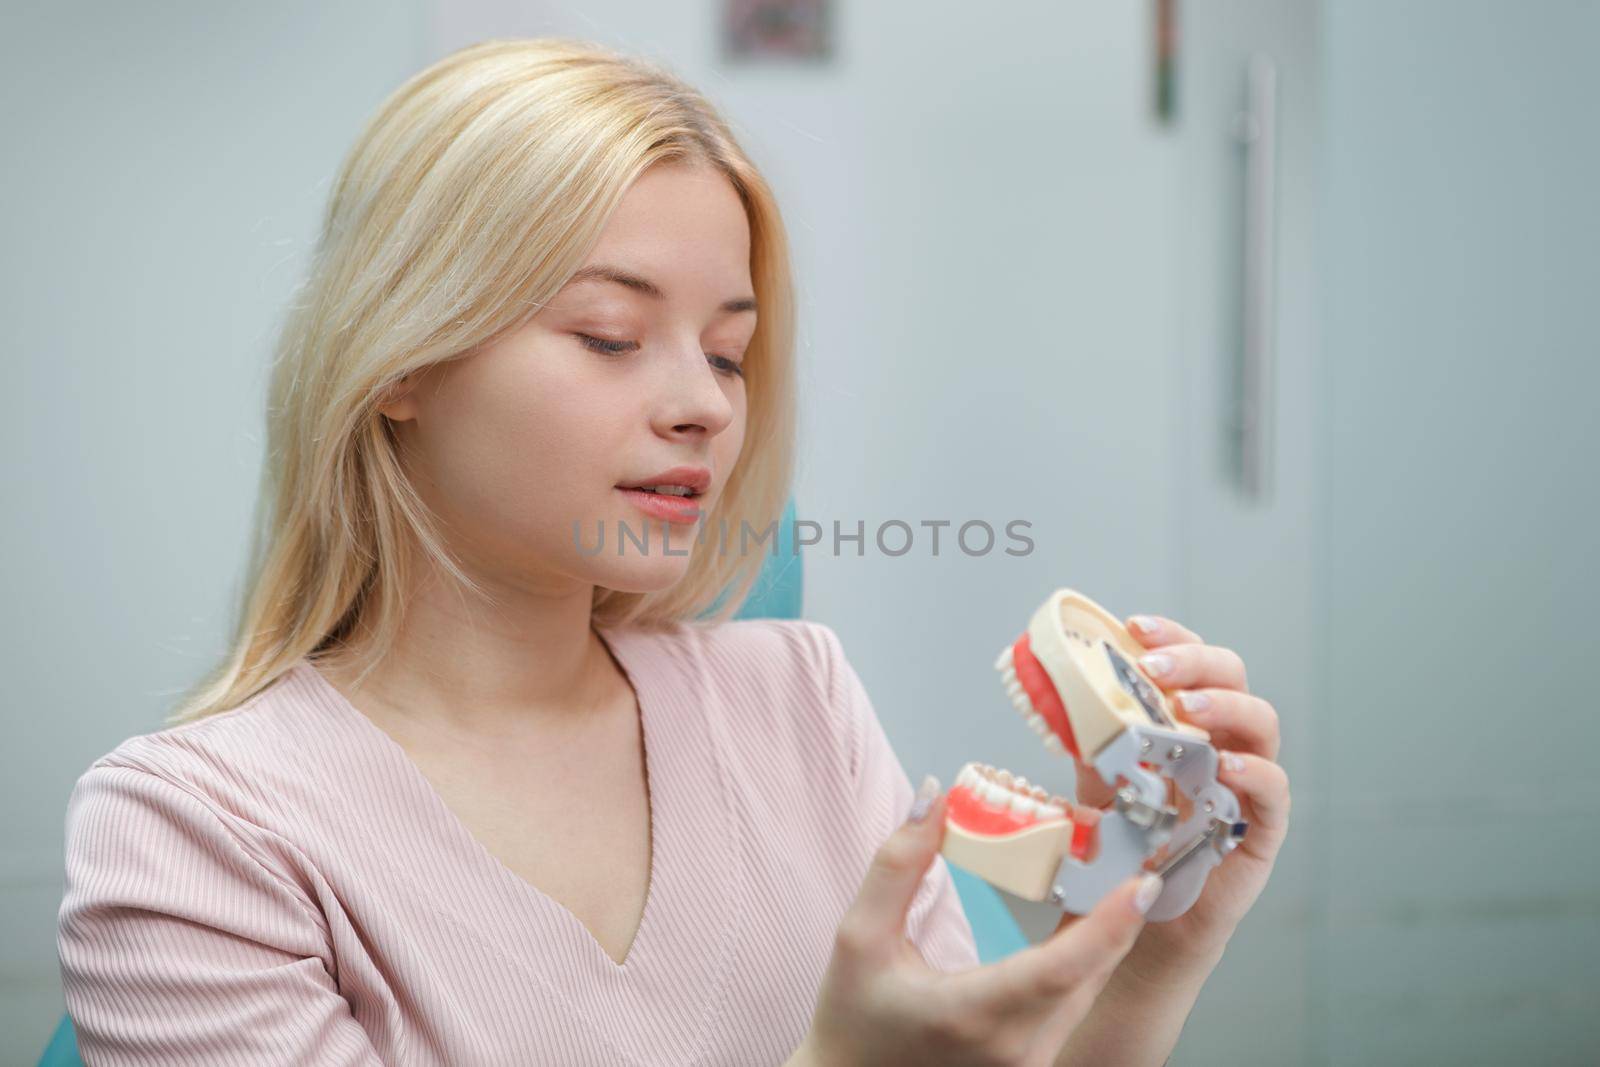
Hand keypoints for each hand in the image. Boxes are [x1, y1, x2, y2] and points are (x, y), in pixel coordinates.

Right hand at [792, 778, 1165, 1066]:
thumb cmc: (853, 1019)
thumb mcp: (859, 936)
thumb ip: (897, 864)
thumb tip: (933, 797)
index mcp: (972, 1016)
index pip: (1058, 970)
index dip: (1107, 926)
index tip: (1142, 884)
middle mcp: (1014, 1050)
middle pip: (1088, 974)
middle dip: (1118, 911)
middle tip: (1132, 849)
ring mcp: (1029, 1064)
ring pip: (1087, 990)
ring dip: (1107, 933)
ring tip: (1115, 871)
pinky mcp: (1034, 1063)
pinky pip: (1075, 1005)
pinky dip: (1088, 959)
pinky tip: (1090, 918)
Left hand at [1067, 614, 1291, 966]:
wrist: (1145, 925)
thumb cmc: (1130, 851)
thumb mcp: (1101, 789)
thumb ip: (1094, 747)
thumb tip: (1058, 702)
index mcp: (1187, 723)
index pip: (1192, 662)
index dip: (1173, 636)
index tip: (1136, 627)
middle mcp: (1223, 742)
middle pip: (1232, 678)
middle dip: (1196, 662)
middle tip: (1157, 667)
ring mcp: (1247, 782)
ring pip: (1262, 723)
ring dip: (1226, 706)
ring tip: (1190, 708)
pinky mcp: (1261, 829)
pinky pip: (1275, 789)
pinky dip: (1254, 770)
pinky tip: (1225, 765)